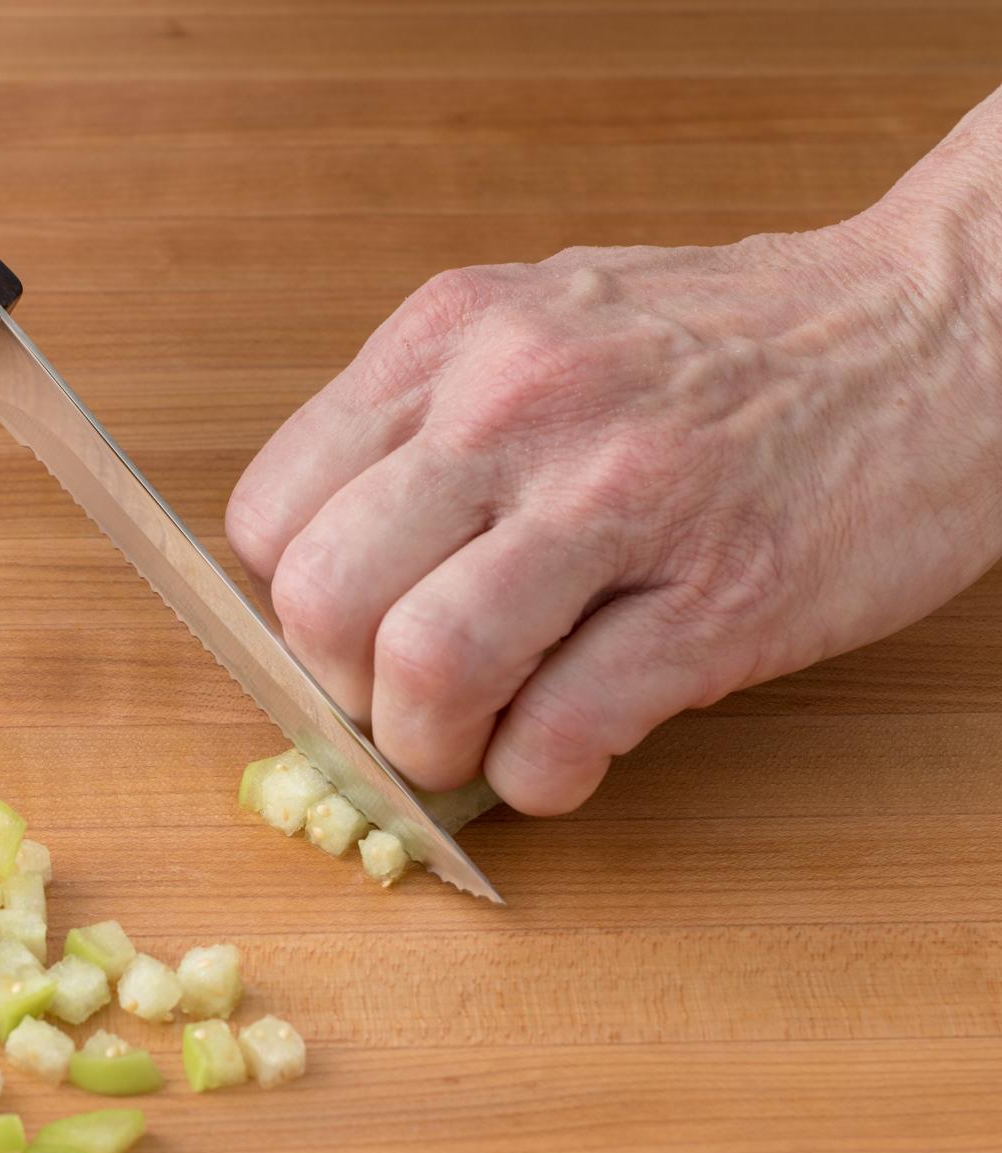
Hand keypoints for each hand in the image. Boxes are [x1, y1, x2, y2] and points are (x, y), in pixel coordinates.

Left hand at [226, 96, 1001, 815]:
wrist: (943, 329)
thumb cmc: (729, 344)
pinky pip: (562, 731)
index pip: (270, 516)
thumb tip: (320, 588)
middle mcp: (515, 402)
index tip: (343, 638)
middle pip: (323, 599)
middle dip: (340, 696)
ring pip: (425, 667)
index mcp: (451, 336)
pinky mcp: (722, 597)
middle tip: (400, 708)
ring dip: (428, 751)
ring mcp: (621, 496)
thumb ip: (426, 430)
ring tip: (474, 746)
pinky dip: (538, 778)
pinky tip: (564, 756)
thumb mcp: (543, 323)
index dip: (290, 607)